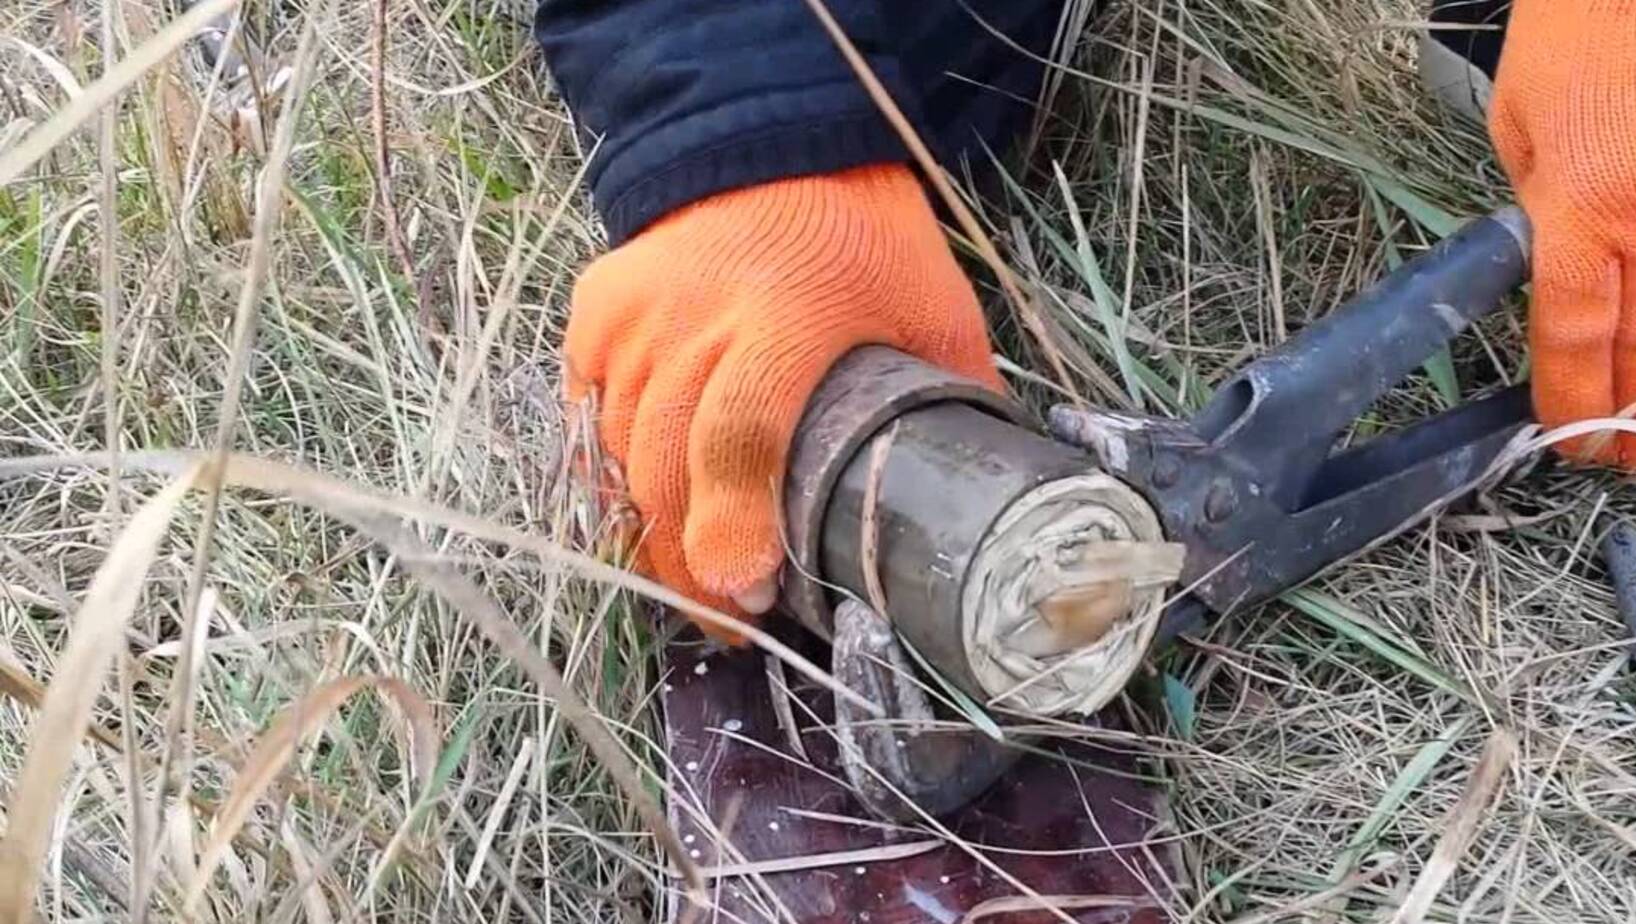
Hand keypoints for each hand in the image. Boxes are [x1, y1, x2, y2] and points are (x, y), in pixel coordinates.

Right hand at [565, 164, 999, 640]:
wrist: (774, 141)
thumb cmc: (867, 241)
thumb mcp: (934, 311)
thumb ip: (953, 401)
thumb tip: (988, 506)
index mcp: (792, 319)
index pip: (740, 435)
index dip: (733, 526)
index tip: (745, 595)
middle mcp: (696, 320)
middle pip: (666, 466)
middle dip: (683, 562)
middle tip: (724, 622)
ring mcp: (635, 314)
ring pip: (620, 451)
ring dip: (650, 522)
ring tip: (692, 573)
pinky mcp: (596, 308)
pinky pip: (590, 410)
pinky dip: (615, 460)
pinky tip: (654, 492)